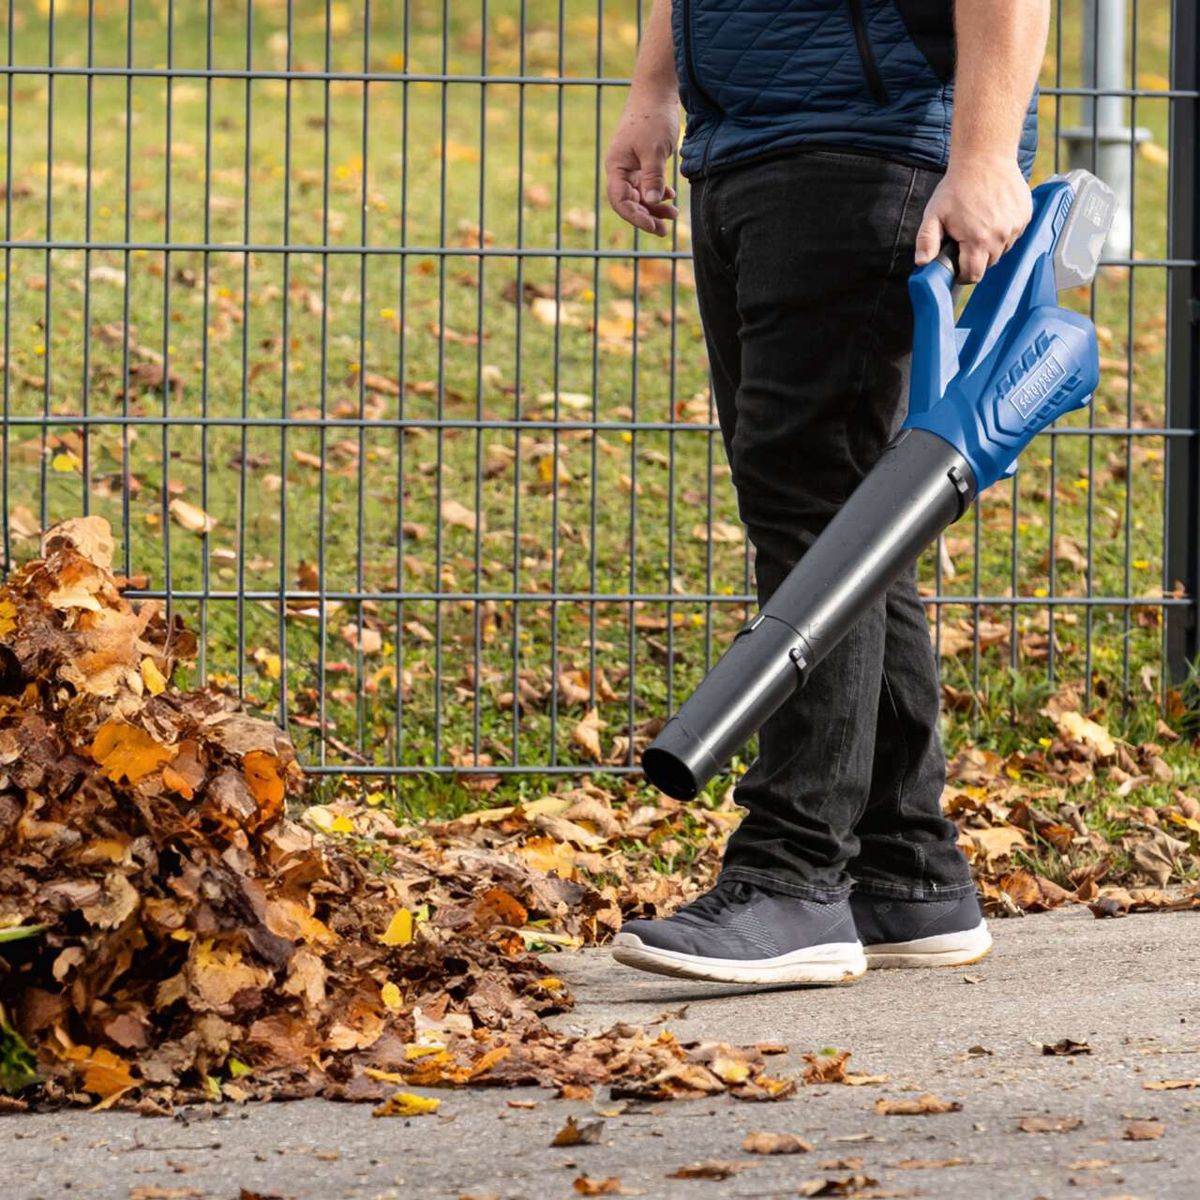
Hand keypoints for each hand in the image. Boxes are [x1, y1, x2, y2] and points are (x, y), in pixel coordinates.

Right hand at [605, 97, 680, 236]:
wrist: (657, 91)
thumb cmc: (653, 117)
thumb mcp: (654, 150)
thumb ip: (652, 178)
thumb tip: (651, 203)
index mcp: (616, 167)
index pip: (620, 201)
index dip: (635, 217)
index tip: (652, 225)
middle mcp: (620, 169)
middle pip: (630, 202)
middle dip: (646, 216)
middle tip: (664, 230)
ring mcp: (631, 166)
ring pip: (640, 195)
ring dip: (654, 207)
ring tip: (673, 214)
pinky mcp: (643, 161)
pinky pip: (647, 185)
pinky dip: (658, 193)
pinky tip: (670, 197)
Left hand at [914, 154, 1031, 282]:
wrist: (984, 157)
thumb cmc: (957, 186)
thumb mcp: (933, 215)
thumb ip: (926, 242)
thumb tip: (922, 263)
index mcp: (978, 240)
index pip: (973, 275)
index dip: (962, 275)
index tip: (957, 267)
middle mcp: (1000, 236)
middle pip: (988, 264)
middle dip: (975, 259)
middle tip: (964, 241)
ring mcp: (1015, 226)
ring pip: (1002, 250)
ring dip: (990, 245)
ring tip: (978, 225)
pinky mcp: (1025, 216)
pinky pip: (1013, 234)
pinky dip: (1003, 231)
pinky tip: (992, 216)